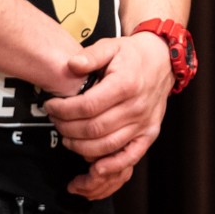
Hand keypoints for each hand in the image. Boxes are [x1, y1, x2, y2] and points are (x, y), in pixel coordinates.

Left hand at [44, 32, 174, 199]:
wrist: (163, 61)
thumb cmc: (133, 55)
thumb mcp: (111, 45)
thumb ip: (90, 55)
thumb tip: (71, 65)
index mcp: (125, 84)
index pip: (87, 106)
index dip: (63, 109)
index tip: (51, 106)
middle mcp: (136, 107)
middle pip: (94, 128)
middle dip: (67, 128)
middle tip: (55, 121)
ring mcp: (144, 123)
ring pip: (106, 145)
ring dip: (80, 146)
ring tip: (67, 138)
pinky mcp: (148, 134)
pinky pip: (130, 156)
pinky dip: (112, 166)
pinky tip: (94, 168)